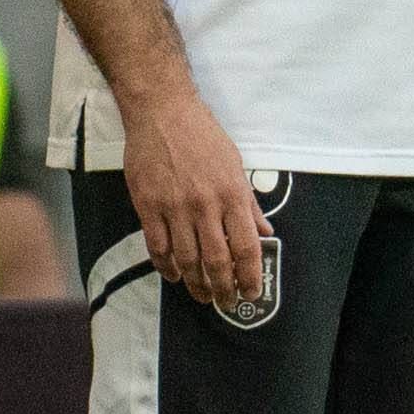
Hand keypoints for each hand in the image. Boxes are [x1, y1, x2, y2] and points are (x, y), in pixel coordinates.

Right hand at [121, 85, 262, 314]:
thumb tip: (265, 230)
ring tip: (202, 294)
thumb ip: (249, 202)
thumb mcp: (235, 164)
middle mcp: (205, 204)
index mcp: (232, 194)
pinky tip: (174, 274)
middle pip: (217, 261)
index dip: (251, 276)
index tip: (251, 292)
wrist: (162, 111)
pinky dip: (166, 267)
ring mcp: (175, 206)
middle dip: (224, 289)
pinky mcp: (148, 205)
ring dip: (196, 284)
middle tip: (227, 302)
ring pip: (187, 259)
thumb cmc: (201, 134)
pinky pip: (157, 247)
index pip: (246, 247)